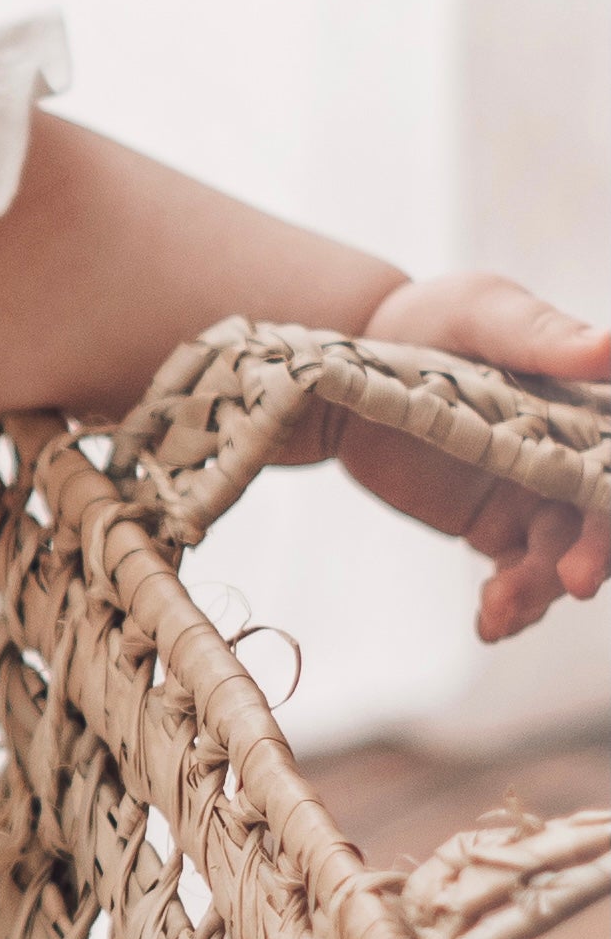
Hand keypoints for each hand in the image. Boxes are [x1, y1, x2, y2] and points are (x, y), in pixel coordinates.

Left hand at [307, 274, 610, 641]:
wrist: (353, 362)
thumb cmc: (432, 320)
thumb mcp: (483, 314)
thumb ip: (540, 335)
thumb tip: (610, 345)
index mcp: (592, 409)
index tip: (608, 518)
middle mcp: (577, 459)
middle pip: (603, 517)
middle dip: (595, 552)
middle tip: (572, 580)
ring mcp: (539, 496)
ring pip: (563, 556)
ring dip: (544, 588)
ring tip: (502, 609)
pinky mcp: (497, 526)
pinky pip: (518, 574)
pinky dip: (511, 603)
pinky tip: (491, 624)